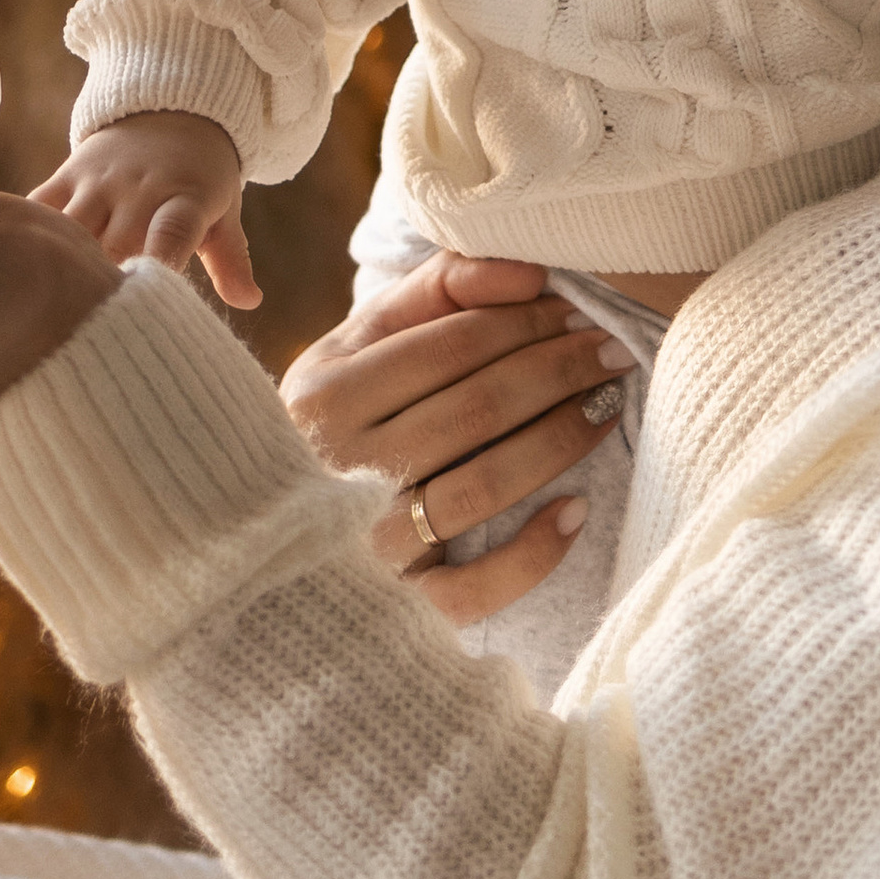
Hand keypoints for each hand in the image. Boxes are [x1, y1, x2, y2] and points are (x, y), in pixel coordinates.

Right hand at [33, 109, 260, 306]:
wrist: (169, 111)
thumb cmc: (199, 180)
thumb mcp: (223, 213)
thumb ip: (232, 260)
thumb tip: (250, 302)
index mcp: (185, 199)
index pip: (174, 232)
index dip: (160, 263)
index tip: (148, 301)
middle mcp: (139, 189)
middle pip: (114, 245)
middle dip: (103, 287)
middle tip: (92, 330)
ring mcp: (99, 181)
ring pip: (70, 230)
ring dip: (60, 268)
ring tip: (48, 310)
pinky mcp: (67, 174)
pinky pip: (38, 206)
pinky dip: (25, 234)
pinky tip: (13, 271)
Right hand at [283, 250, 632, 628]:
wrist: (263, 535)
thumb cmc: (334, 423)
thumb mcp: (356, 347)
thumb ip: (435, 293)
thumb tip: (530, 271)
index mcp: (324, 396)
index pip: (450, 346)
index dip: (528, 324)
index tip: (583, 311)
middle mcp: (340, 470)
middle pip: (477, 409)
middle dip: (559, 372)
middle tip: (616, 351)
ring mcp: (367, 544)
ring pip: (484, 486)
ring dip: (560, 441)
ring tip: (608, 408)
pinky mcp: (399, 608)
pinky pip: (478, 587)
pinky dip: (534, 552)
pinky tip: (577, 512)